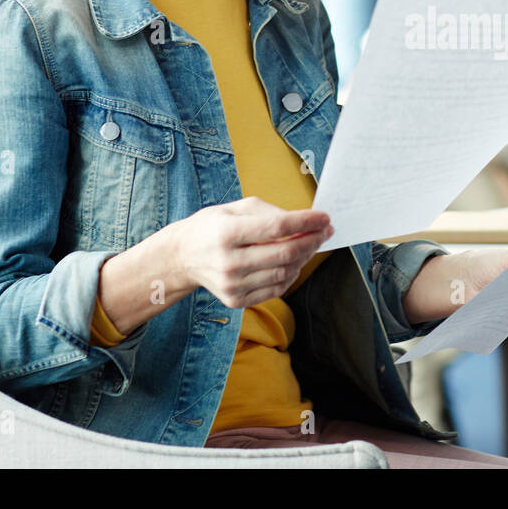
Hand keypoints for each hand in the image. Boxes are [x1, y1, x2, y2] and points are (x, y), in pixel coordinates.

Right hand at [170, 197, 331, 308]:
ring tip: (310, 244)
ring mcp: (233, 285)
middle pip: (285, 253)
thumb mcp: (235, 208)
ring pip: (285, 273)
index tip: (324, 217)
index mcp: (227, 233)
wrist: (182, 257)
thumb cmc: (211, 227)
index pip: (277, 227)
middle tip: (325, 231)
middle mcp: (229, 262)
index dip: (306, 222)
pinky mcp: (236, 300)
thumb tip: (304, 221)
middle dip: (312, 240)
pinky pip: (276, 289)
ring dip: (304, 257)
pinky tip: (294, 261)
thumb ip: (270, 212)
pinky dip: (291, 274)